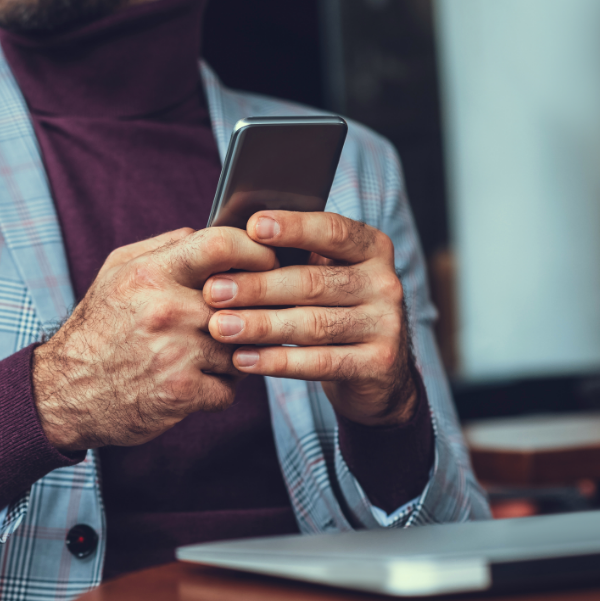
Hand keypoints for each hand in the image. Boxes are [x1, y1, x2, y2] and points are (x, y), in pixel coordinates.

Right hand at [33, 227, 276, 450]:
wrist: (65, 391)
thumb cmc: (98, 329)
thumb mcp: (117, 273)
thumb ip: (164, 248)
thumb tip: (211, 233)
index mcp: (150, 274)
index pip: (221, 245)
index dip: (255, 250)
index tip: (268, 261)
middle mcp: (165, 311)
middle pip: (244, 301)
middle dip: (254, 310)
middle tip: (253, 315)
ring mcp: (176, 354)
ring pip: (243, 347)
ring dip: (237, 352)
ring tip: (213, 353)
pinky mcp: (182, 393)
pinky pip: (231, 389)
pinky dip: (220, 389)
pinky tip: (199, 382)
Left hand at [202, 211, 416, 425]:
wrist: (375, 373)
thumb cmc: (330, 311)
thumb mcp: (321, 277)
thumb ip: (291, 259)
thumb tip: (230, 241)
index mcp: (371, 248)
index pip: (333, 231)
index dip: (294, 228)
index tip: (253, 227)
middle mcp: (385, 282)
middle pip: (314, 282)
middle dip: (258, 286)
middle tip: (213, 291)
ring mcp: (386, 324)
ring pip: (313, 324)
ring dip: (260, 325)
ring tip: (219, 327)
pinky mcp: (378, 364)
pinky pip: (320, 362)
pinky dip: (277, 361)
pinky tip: (243, 359)